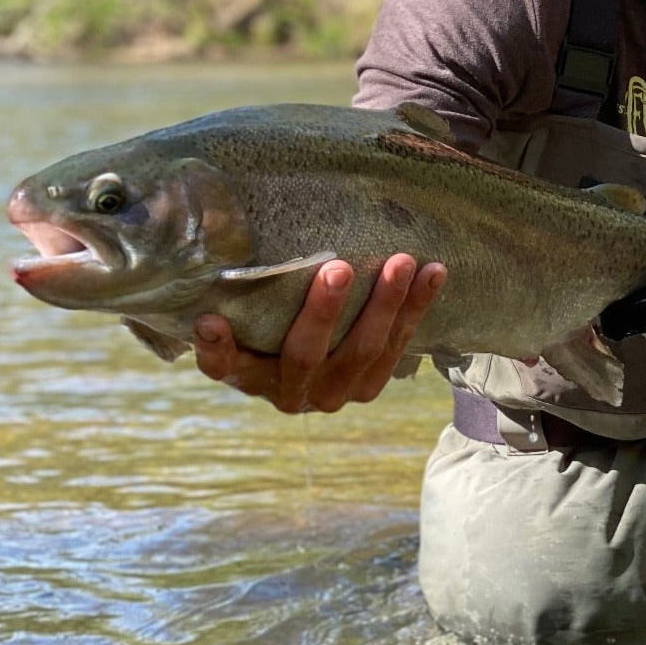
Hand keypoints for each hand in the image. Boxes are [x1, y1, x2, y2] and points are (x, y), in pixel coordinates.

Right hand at [193, 254, 445, 413]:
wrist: (306, 364)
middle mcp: (290, 393)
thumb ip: (233, 293)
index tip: (210, 322)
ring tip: (402, 262)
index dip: (219, 349)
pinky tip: (435, 273)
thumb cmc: (263, 324)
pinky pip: (398, 346)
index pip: (226, 365)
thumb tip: (213, 251)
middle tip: (338, 269)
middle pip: (306, 356)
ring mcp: (334, 393)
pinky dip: (417, 308)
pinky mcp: (370, 385)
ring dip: (386, 304)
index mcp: (247, 374)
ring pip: (364, 351)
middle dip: (324, 312)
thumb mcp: (243, 315)